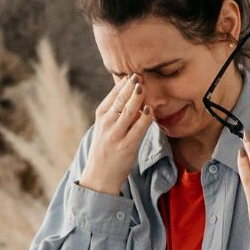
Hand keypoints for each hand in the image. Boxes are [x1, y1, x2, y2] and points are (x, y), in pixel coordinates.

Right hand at [80, 74, 154, 194]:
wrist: (99, 177)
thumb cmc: (106, 149)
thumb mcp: (105, 127)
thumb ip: (116, 111)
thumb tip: (130, 91)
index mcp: (101, 115)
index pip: (114, 94)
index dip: (124, 82)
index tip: (134, 72)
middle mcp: (107, 123)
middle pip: (121, 99)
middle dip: (131, 85)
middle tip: (141, 74)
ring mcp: (116, 134)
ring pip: (129, 110)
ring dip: (138, 97)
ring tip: (144, 86)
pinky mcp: (126, 146)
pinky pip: (138, 128)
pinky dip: (145, 117)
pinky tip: (150, 110)